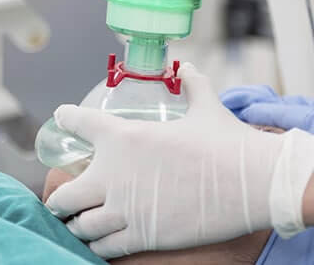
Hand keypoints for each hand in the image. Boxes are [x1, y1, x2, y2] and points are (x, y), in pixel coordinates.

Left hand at [46, 63, 313, 258]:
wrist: (255, 181)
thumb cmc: (227, 142)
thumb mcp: (206, 106)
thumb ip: (192, 85)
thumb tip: (188, 68)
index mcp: (124, 136)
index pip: (79, 123)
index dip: (65, 120)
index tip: (60, 120)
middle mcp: (114, 174)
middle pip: (65, 196)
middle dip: (59, 200)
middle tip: (61, 202)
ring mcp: (126, 209)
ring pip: (81, 226)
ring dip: (76, 225)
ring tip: (77, 225)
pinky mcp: (144, 236)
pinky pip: (105, 247)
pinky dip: (97, 245)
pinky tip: (98, 242)